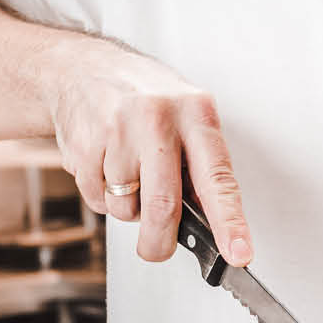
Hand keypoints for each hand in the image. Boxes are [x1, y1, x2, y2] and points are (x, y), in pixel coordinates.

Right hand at [40, 39, 250, 265]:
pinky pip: (96, 199)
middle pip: (163, 206)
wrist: (83, 69)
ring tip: (128, 175)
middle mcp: (158, 119)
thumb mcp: (186, 117)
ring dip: (127, 209)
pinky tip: (104, 165)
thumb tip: (212, 225)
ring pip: (125, 208)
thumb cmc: (145, 100)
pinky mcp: (84, 145)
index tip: (239, 254)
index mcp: (195, 113)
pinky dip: (102, 197)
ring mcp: (118, 131)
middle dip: (160, 242)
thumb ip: (200, 166)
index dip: (230, 222)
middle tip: (158, 249)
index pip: (218, 178)